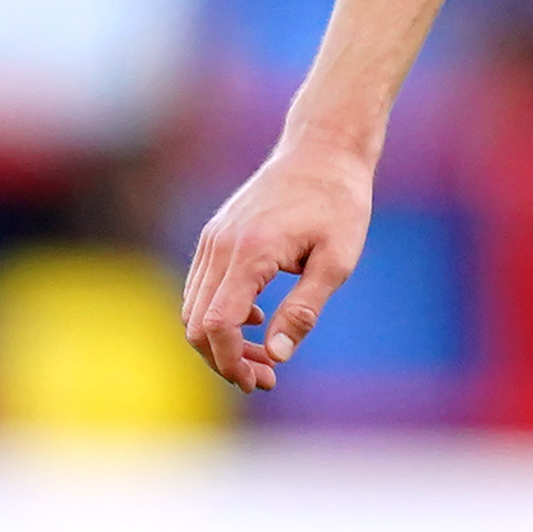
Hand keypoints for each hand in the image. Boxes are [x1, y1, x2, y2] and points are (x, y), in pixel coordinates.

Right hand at [181, 128, 374, 393]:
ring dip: (220, 341)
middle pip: (196, 324)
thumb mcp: (336, 262)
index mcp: (249, 253)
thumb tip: (276, 356)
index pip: (218, 325)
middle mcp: (220, 246)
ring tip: (264, 358)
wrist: (322, 150)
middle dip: (225, 360)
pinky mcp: (215, 236)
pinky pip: (201, 288)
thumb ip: (303, 311)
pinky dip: (219, 314)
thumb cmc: (338, 204)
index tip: (262, 381)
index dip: (232, 362)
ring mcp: (213, 239)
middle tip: (266, 379)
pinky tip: (258, 319)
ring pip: (194, 309)